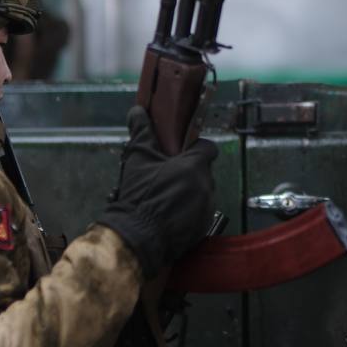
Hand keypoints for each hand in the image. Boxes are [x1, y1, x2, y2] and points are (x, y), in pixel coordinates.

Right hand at [97, 106, 216, 276]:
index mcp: (195, 165)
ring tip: (165, 199)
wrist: (139, 236)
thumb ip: (142, 132)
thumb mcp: (138, 159)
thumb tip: (138, 110)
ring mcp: (207, 207)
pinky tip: (170, 215)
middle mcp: (206, 184)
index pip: (208, 148)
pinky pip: (200, 212)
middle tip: (167, 177)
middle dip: (188, 173)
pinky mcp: (204, 227)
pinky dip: (189, 212)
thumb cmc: (140, 194)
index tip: (181, 153)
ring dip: (189, 193)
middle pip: (203, 171)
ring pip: (201, 192)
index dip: (196, 148)